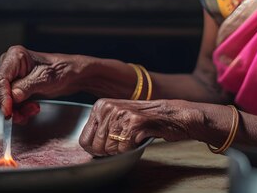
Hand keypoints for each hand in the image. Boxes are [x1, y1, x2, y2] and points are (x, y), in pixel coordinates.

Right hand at [0, 45, 79, 120]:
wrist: (72, 75)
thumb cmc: (62, 70)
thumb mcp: (45, 78)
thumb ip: (26, 87)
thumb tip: (12, 97)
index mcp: (15, 56)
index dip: (2, 97)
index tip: (8, 111)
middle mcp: (10, 65)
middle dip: (10, 106)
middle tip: (24, 115)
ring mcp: (12, 77)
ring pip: (3, 100)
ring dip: (17, 110)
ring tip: (33, 110)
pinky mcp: (16, 87)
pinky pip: (10, 103)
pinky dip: (20, 110)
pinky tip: (32, 109)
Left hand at [79, 98, 197, 156]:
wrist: (172, 114)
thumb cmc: (144, 118)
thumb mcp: (117, 116)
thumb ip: (100, 127)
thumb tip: (86, 147)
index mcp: (100, 105)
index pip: (84, 140)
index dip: (97, 149)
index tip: (110, 145)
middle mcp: (108, 107)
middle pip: (96, 147)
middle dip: (110, 151)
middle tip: (125, 141)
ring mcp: (121, 114)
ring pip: (110, 149)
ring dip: (123, 149)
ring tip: (134, 137)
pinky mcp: (134, 123)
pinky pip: (124, 149)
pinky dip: (132, 149)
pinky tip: (140, 137)